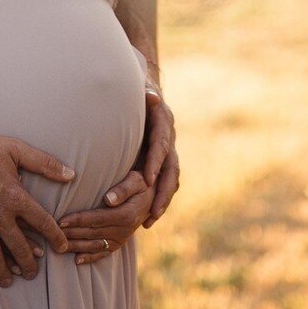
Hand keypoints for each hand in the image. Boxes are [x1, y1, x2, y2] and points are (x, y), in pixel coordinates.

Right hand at [0, 125, 72, 287]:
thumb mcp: (14, 149)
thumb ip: (44, 163)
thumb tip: (71, 174)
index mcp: (14, 196)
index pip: (42, 222)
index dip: (55, 237)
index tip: (62, 248)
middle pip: (20, 246)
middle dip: (28, 263)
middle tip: (32, 274)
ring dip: (4, 271)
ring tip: (9, 281)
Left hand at [60, 170, 153, 264]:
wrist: (154, 196)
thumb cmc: (142, 182)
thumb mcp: (137, 180)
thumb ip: (124, 188)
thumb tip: (108, 199)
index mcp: (127, 214)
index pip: (97, 218)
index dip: (78, 220)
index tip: (61, 220)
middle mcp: (125, 230)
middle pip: (93, 233)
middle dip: (71, 234)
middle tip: (51, 234)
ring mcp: (123, 238)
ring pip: (96, 245)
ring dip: (76, 247)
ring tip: (58, 246)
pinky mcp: (121, 243)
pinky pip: (105, 253)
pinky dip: (91, 257)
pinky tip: (77, 261)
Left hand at [139, 89, 179, 226]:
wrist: (146, 88)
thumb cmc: (136, 88)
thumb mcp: (140, 88)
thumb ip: (145, 92)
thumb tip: (151, 95)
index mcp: (163, 121)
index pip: (161, 144)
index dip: (155, 162)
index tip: (147, 179)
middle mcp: (169, 138)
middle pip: (171, 169)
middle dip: (162, 191)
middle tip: (153, 212)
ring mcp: (168, 149)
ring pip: (171, 179)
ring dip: (162, 200)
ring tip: (149, 220)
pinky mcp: (163, 159)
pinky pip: (165, 182)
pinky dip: (158, 199)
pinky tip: (148, 218)